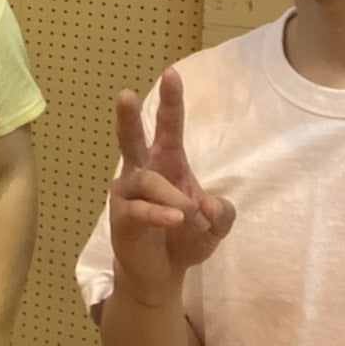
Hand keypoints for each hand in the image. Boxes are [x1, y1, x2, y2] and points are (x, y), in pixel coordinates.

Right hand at [109, 68, 235, 306]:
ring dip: (175, 198)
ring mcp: (127, 193)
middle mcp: (142, 171)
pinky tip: (175, 218)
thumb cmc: (184, 238)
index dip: (170, 101)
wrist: (161, 273)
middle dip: (128, 117)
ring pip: (148, 181)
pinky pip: (140, 209)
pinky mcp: (121, 217)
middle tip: (125, 94)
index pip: (168, 126)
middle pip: (131, 139)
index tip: (171, 73)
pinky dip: (160, 213)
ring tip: (191, 217)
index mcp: (167, 163)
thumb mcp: (216, 226)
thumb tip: (210, 205)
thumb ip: (223, 212)